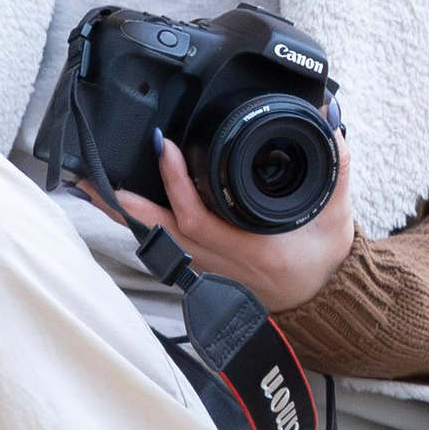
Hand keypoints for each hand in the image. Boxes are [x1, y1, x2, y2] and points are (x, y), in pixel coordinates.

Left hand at [87, 128, 353, 313]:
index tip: (166, 146)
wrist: (324, 305)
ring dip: (124, 213)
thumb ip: (336, 169)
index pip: (199, 218)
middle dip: (124, 204)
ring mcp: (208, 268)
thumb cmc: (324, 262)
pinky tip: (122, 205)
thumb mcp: (335, 217)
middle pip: (160, 234)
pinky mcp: (204, 267)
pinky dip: (140, 224)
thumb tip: (330, 124)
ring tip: (92, 185)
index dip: (176, 184)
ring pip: (156, 241)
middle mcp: (220, 263)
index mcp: (249, 249)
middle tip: (93, 175)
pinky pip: (164, 245)